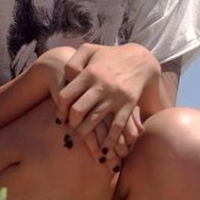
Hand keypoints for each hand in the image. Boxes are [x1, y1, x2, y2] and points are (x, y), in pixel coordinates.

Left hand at [53, 43, 158, 160]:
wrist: (139, 59)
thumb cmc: (109, 56)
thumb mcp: (89, 50)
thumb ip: (73, 61)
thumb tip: (65, 77)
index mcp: (89, 73)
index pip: (67, 96)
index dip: (60, 109)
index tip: (60, 117)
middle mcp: (101, 85)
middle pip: (78, 110)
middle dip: (70, 123)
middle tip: (68, 129)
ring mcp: (115, 96)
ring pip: (95, 120)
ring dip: (85, 134)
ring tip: (78, 140)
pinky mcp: (128, 104)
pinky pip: (117, 126)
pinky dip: (109, 140)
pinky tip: (103, 149)